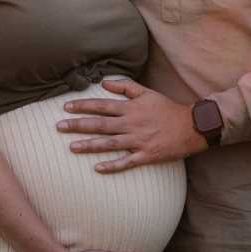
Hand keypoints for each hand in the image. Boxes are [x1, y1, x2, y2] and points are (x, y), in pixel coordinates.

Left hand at [57, 78, 207, 172]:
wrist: (191, 126)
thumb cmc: (167, 108)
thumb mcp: (147, 92)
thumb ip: (125, 86)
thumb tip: (103, 82)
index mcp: (131, 108)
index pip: (102, 105)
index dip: (83, 105)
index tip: (66, 106)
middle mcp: (131, 124)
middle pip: (100, 124)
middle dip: (78, 125)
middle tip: (59, 126)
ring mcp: (138, 141)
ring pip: (109, 143)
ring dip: (89, 145)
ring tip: (71, 147)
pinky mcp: (146, 155)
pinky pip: (126, 162)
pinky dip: (112, 166)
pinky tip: (97, 169)